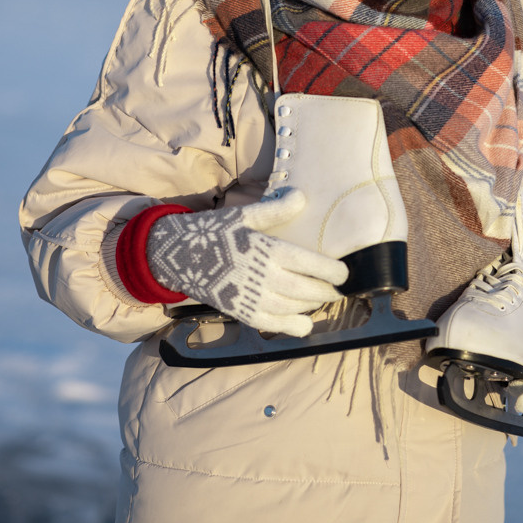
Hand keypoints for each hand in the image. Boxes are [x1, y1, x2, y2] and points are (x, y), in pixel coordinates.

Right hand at [147, 190, 347, 336]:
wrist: (178, 256)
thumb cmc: (214, 232)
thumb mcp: (244, 216)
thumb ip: (275, 210)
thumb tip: (302, 196)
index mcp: (265, 249)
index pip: (308, 263)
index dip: (331, 271)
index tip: (344, 273)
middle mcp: (261, 277)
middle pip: (306, 289)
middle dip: (327, 291)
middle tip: (339, 289)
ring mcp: (251, 298)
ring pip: (293, 308)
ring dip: (312, 306)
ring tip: (322, 299)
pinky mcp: (242, 314)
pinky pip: (274, 325)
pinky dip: (293, 326)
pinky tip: (304, 322)